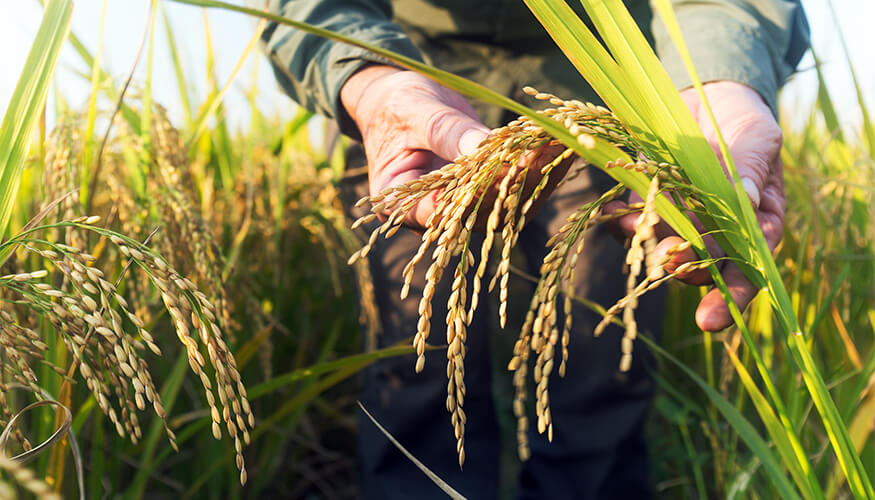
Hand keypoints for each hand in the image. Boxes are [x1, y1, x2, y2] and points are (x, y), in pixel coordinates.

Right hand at [340, 65, 568, 228]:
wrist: (400, 102)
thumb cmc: (395, 105)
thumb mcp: (413, 111)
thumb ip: (445, 132)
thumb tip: (482, 147)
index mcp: (403, 204)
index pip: (439, 212)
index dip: (473, 196)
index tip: (503, 171)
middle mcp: (436, 216)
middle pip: (481, 211)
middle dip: (516, 182)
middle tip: (545, 152)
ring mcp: (465, 207)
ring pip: (506, 205)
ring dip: (537, 176)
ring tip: (562, 143)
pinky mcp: (487, 192)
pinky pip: (516, 187)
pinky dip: (539, 166)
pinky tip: (560, 143)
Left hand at [607, 81, 783, 330]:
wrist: (706, 94)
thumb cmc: (744, 120)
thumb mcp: (757, 137)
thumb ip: (751, 166)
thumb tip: (744, 197)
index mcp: (756, 224)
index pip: (749, 268)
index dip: (732, 296)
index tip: (709, 320)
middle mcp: (717, 231)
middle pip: (703, 265)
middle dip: (685, 268)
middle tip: (669, 261)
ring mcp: (680, 220)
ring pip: (665, 247)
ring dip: (650, 247)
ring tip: (636, 233)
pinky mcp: (649, 203)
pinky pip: (634, 224)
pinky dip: (625, 224)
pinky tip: (618, 218)